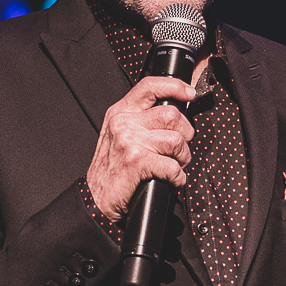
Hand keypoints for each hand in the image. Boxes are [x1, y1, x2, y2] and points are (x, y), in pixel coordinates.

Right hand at [86, 76, 198, 219]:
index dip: (175, 86)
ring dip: (182, 158)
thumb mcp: (120, 135)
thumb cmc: (114, 170)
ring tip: (172, 166)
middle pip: (172, 115)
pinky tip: (169, 180)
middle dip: (185, 134)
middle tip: (178, 150)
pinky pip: (173, 166)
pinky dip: (178, 178)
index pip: (150, 86)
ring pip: (177, 140)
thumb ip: (142, 120)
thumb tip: (176, 113)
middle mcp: (123, 122)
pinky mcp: (137, 160)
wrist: (97, 199)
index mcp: (120, 112)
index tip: (189, 94)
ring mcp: (129, 140)